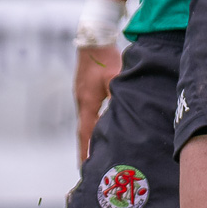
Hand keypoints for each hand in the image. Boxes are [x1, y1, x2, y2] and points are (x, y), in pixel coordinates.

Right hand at [74, 43, 121, 162]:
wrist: (94, 38)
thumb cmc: (105, 58)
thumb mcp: (115, 77)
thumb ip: (118, 96)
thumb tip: (124, 112)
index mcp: (88, 102)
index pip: (86, 133)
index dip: (86, 151)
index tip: (84, 168)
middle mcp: (82, 102)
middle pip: (83, 131)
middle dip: (85, 149)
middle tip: (86, 167)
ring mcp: (82, 95)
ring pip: (85, 121)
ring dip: (87, 137)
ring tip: (92, 152)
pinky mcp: (85, 89)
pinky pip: (87, 112)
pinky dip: (91, 124)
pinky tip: (98, 126)